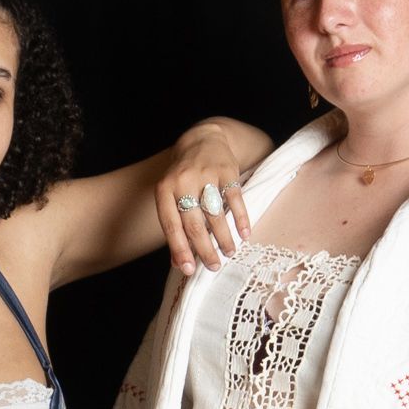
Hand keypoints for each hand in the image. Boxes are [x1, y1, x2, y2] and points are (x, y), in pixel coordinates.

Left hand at [155, 123, 252, 275]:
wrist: (202, 139)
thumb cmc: (184, 176)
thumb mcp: (171, 197)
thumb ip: (174, 228)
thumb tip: (179, 263)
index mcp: (164, 190)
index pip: (170, 225)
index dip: (179, 249)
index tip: (188, 269)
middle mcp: (183, 181)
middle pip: (194, 223)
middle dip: (205, 249)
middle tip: (214, 267)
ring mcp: (205, 174)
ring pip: (215, 214)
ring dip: (223, 238)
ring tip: (229, 253)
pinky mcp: (227, 170)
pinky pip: (235, 199)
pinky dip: (241, 219)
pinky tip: (244, 234)